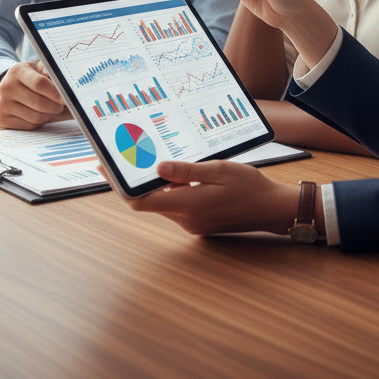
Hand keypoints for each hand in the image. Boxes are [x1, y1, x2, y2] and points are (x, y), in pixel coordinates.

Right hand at [0, 60, 68, 128]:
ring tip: (51, 108)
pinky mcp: (2, 119)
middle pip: (38, 103)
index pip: (39, 84)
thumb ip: (52, 74)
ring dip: (49, 115)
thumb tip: (67, 87)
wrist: (10, 86)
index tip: (66, 97)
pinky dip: (40, 122)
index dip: (55, 93)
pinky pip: (29, 126)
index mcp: (17, 71)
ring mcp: (2, 104)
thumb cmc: (32, 76)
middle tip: (62, 105)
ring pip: (36, 117)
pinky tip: (39, 113)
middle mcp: (6, 87)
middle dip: (55, 106)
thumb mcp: (40, 68)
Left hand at [112, 159, 297, 235]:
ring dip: (156, 183)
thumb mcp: (219, 170)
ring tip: (150, 157)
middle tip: (123, 155)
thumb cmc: (250, 187)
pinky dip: (172, 189)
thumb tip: (157, 168)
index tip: (106, 168)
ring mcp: (192, 223)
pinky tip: (177, 171)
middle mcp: (185, 219)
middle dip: (134, 180)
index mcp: (188, 205)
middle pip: (148, 202)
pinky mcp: (199, 222)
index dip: (120, 186)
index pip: (141, 201)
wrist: (271, 209)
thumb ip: (186, 171)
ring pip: (163, 202)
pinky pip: (177, 204)